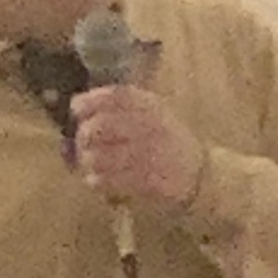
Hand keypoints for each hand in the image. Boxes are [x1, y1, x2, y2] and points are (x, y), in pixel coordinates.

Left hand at [71, 86, 205, 211]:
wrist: (200, 176)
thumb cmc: (168, 143)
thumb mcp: (154, 115)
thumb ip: (121, 109)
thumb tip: (77, 105)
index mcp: (152, 106)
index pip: (115, 96)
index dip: (91, 100)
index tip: (77, 109)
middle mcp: (151, 127)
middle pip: (100, 127)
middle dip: (83, 136)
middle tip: (82, 144)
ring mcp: (151, 155)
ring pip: (99, 157)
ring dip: (87, 162)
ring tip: (91, 165)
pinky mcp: (149, 182)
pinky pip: (109, 180)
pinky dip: (97, 181)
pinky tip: (98, 180)